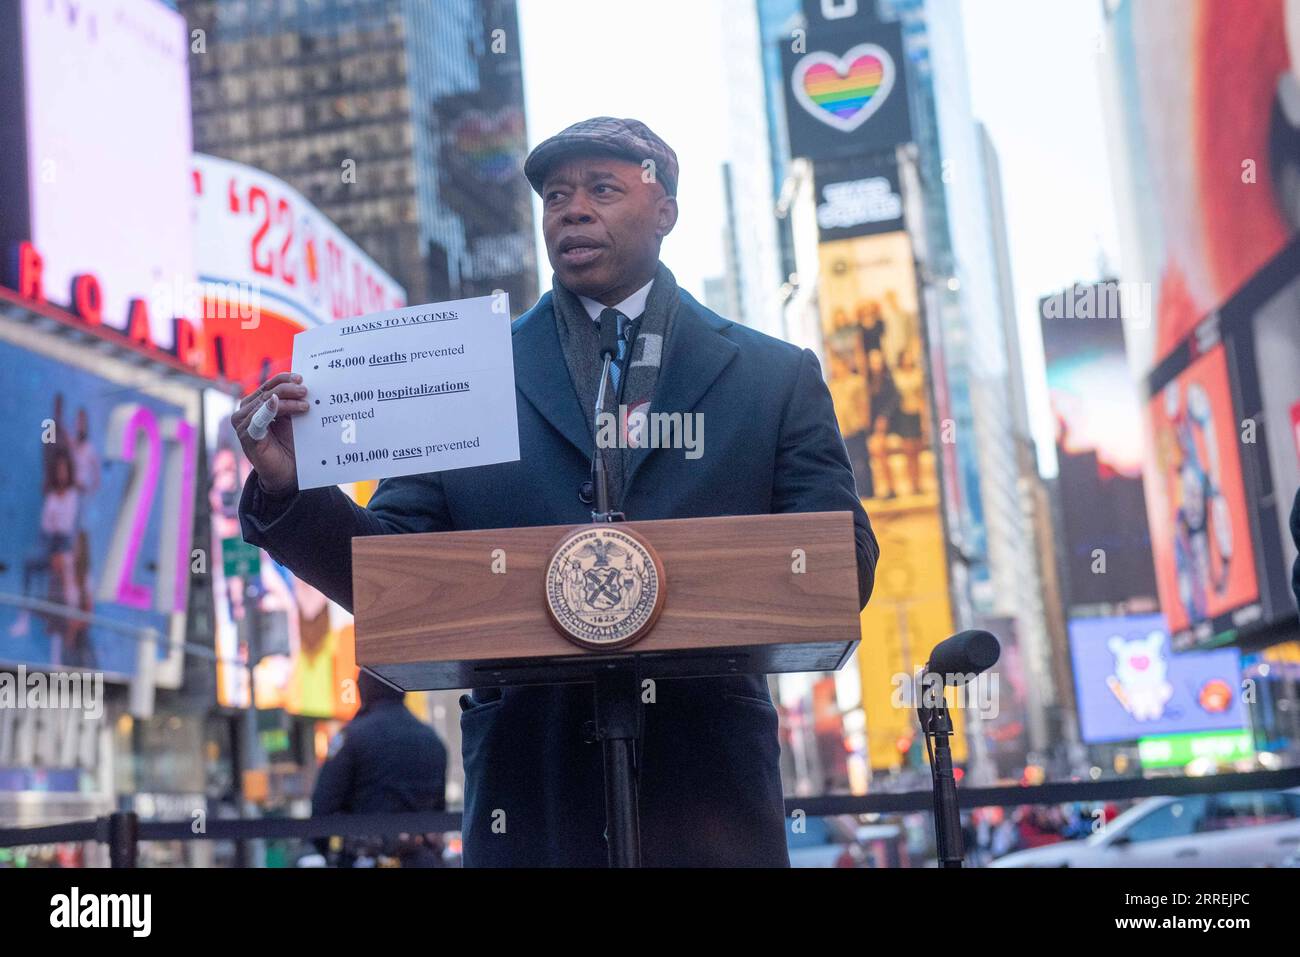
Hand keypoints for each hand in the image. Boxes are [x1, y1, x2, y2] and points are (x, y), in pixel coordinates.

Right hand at [231, 372, 309, 495]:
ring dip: (285, 400)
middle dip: (287, 388)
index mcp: (255, 405)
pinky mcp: (246, 437)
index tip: (300, 377)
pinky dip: (267, 409)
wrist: (288, 474)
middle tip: (305, 390)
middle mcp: (245, 412)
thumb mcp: (292, 420)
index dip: (283, 379)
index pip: (268, 386)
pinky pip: (257, 419)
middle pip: (266, 392)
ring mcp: (243, 425)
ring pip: (264, 402)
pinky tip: (276, 402)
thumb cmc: (290, 446)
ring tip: (305, 404)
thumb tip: (303, 384)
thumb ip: (292, 402)